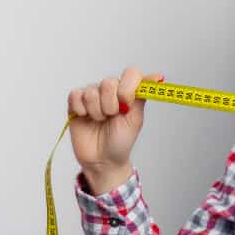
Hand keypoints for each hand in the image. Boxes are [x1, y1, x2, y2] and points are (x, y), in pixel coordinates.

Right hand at [67, 67, 162, 194]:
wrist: (103, 160)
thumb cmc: (120, 141)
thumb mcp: (135, 119)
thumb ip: (141, 95)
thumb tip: (158, 77)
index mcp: (127, 91)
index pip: (130, 74)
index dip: (127, 89)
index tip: (126, 106)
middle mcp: (110, 90)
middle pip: (108, 82)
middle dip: (110, 105)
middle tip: (111, 117)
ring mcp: (92, 95)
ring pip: (91, 91)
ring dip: (96, 111)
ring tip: (99, 120)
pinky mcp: (75, 102)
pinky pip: (75, 95)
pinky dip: (81, 109)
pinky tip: (86, 117)